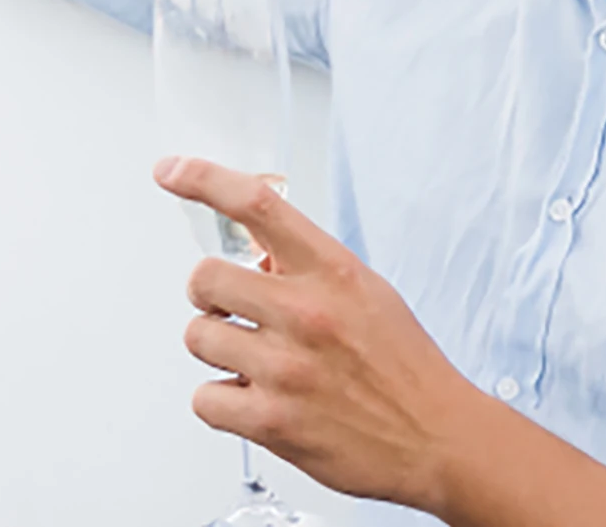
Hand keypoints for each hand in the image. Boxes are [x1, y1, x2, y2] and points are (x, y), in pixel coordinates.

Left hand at [153, 156, 478, 510]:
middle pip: (204, 277)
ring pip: (197, 337)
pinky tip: (255, 398)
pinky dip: (222, 400)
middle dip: (210, 294)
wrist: (433, 434)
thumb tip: (255, 260)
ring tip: (256, 360)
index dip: (205, 180)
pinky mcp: (269, 421)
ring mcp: (284, 367)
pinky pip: (203, 398)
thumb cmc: (402, 363)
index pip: (258, 205)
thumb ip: (309, 270)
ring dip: (218, 348)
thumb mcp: (366, 291)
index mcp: (333, 270)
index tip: (172, 170)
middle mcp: (305, 312)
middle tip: (233, 308)